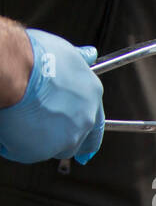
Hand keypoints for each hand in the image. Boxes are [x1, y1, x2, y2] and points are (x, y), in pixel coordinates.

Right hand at [0, 29, 103, 163]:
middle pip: (74, 140)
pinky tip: (6, 124)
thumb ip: (79, 62)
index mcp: (92, 96)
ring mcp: (65, 138)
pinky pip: (24, 151)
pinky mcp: (40, 151)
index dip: (89, 136)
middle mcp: (84, 120)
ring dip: (37, 140)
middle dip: (58, 136)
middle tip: (36, 125)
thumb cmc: (32, 57)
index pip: (96, 124)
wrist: (12, 69)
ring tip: (18, 119)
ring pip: (51, 148)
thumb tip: (89, 54)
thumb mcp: (64, 53)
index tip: (86, 151)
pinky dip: (14, 143)